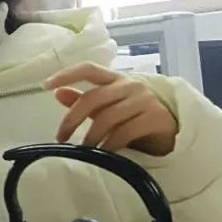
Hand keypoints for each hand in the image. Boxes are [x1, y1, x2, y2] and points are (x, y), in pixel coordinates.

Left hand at [46, 63, 177, 156]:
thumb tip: (57, 93)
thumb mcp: (108, 107)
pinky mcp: (156, 117)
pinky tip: (104, 153)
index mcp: (115, 78)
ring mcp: (144, 100)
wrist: (175, 128)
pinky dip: (111, 144)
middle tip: (61, 137)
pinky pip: (125, 132)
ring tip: (84, 150)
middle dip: (73, 119)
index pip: (88, 69)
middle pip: (93, 98)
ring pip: (108, 117)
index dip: (67, 74)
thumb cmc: (136, 116)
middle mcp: (129, 85)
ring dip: (92, 136)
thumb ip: (84, 100)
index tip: (46, 85)